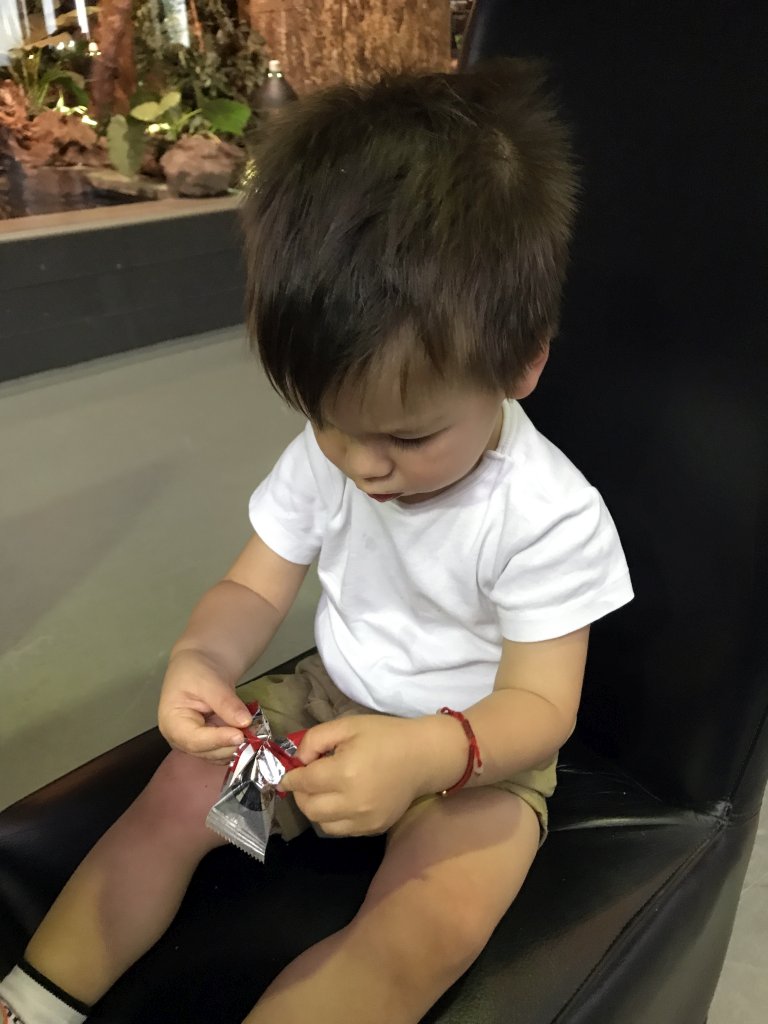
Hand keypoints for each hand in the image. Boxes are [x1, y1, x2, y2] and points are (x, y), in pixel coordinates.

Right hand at [158, 649, 252, 763]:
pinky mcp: (209, 743)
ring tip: (254, 732)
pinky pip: (224, 750)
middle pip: (207, 752)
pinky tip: (250, 733)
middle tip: (254, 734)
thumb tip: (244, 722)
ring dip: (236, 748)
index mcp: (172, 723)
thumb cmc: (197, 670)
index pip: (194, 740)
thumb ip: (226, 702)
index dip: (218, 740)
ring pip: (218, 755)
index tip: (240, 735)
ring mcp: (195, 743)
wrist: (200, 664)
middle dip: (230, 745)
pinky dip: (238, 745)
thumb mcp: (211, 681)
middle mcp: (181, 739)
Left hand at [279, 715, 422, 835]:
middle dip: (300, 794)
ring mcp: (364, 820)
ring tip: (323, 791)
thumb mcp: (347, 725)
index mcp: (344, 772)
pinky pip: (342, 830)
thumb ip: (315, 739)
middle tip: (306, 780)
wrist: (423, 756)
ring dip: (316, 809)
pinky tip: (341, 800)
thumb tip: (299, 760)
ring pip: (323, 824)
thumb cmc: (385, 736)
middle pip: (309, 808)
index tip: (286, 775)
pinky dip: (334, 818)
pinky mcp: (374, 828)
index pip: (304, 782)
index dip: (290, 778)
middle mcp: (352, 801)